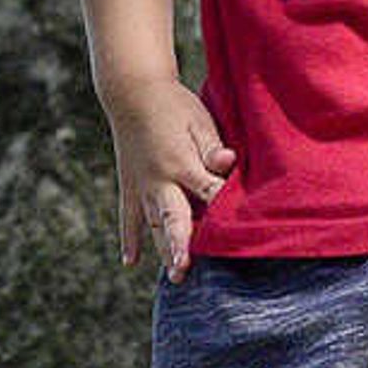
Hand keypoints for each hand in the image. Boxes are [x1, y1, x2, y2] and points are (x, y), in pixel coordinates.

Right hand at [105, 81, 234, 280]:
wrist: (132, 91)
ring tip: (176, 276)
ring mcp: (141, 186)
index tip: (238, 228)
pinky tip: (132, 261)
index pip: (207, 192)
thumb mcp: (199, 121)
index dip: (222, 207)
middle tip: (184, 269)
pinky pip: (129, 218)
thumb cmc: (174, 106)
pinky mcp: (129, 186)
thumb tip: (228, 162)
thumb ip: (212, 147)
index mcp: (180, 163)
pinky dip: (130, 240)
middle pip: (174, 218)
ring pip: (154, 225)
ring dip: (164, 250)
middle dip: (181, 244)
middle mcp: (159, 180)